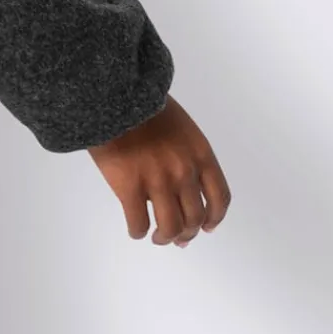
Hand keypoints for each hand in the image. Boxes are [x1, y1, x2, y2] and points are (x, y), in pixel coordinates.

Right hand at [87, 94, 229, 245]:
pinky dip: (138, 232)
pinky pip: (138, 223)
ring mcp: (157, 182)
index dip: (214, 218)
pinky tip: (135, 230)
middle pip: (194, 218)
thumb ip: (187, 154)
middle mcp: (185, 173)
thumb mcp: (180, 127)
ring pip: (170, 227)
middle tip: (178, 238)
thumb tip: (182, 183)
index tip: (207, 227)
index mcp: (201, 155)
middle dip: (187, 233)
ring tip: (157, 238)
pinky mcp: (129, 188)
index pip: (219, 198)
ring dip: (165, 238)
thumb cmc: (144, 105)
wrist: (113, 95)